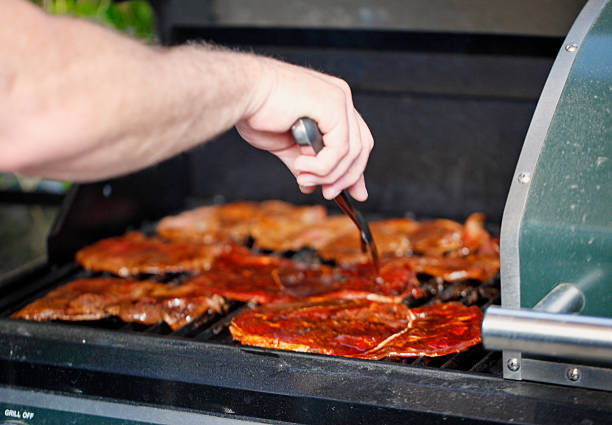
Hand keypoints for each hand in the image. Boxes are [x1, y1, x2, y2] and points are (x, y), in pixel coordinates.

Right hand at [236, 57, 372, 200]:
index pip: (356, 142)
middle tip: (327, 193)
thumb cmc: (258, 111)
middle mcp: (340, 98)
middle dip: (346, 177)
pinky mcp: (334, 104)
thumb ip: (305, 164)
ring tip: (303, 178)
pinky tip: (301, 166)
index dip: (354, 171)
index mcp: (332, 104)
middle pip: (361, 148)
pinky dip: (322, 165)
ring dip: (327, 174)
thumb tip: (311, 185)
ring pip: (351, 152)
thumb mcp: (287, 145)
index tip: (351, 193)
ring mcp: (339, 99)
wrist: (242, 93)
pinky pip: (340, 148)